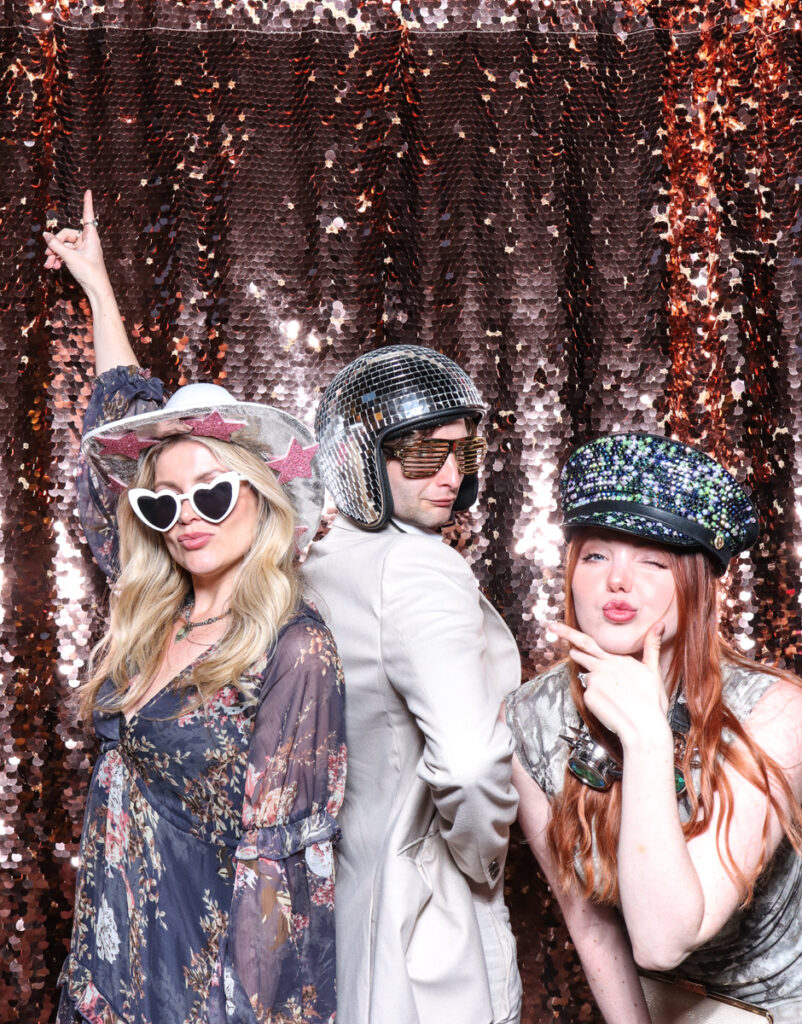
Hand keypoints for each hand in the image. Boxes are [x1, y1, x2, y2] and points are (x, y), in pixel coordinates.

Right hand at [43, 190, 110, 299]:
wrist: (97, 290)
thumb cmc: (89, 272)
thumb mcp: (70, 257)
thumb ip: (56, 245)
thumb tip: (45, 235)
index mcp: (91, 236)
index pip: (87, 215)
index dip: (87, 203)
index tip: (88, 190)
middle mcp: (87, 241)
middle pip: (67, 234)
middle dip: (56, 244)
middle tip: (48, 254)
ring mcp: (83, 250)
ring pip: (64, 245)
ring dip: (55, 254)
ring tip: (48, 263)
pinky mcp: (79, 258)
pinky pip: (66, 253)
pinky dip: (59, 259)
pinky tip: (52, 266)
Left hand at [549, 620, 669, 748]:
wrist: (644, 727)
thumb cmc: (651, 702)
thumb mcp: (653, 670)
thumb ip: (652, 646)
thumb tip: (659, 625)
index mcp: (617, 660)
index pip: (588, 643)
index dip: (569, 634)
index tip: (553, 627)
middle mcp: (602, 668)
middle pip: (579, 653)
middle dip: (572, 649)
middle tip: (562, 640)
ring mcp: (594, 683)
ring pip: (585, 675)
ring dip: (592, 678)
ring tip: (611, 691)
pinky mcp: (589, 697)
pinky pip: (587, 692)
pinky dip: (595, 697)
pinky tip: (609, 704)